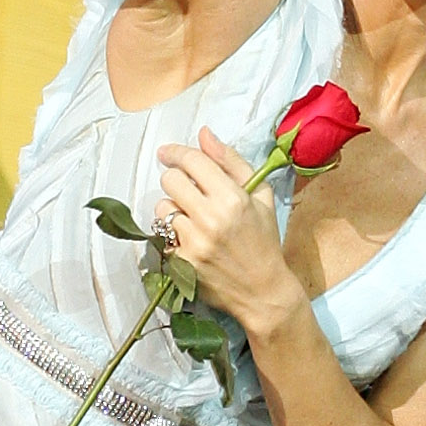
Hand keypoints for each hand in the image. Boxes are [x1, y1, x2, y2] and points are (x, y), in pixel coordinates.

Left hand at [154, 128, 297, 329]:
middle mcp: (211, 218)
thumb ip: (231, 162)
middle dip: (176, 180)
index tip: (168, 152)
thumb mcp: (260, 196)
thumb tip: (204, 134)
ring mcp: (194, 242)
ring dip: (173, 209)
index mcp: (233, 198)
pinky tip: (191, 240)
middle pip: (170, 180)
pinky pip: (162, 235)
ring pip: (162, 208)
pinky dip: (172, 234)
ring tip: (192, 219)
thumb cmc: (264, 240)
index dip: (176, 152)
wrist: (262, 291)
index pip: (192, 161)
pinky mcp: (182, 262)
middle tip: (188, 190)